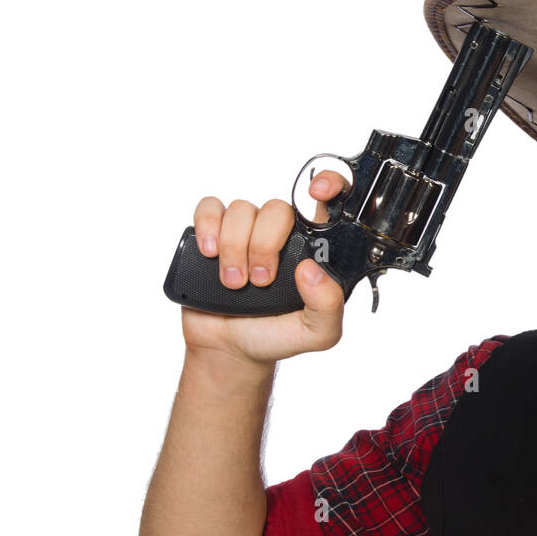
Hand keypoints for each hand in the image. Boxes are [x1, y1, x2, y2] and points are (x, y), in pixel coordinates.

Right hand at [179, 170, 351, 366]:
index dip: (328, 185)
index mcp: (313, 249)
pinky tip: (209, 253)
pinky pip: (209, 208)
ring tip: (234, 283)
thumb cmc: (276, 335)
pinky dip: (208, 227)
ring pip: (241, 210)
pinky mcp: (213, 235)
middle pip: (275, 209)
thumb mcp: (318, 333)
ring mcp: (247, 232)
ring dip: (234, 247)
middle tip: (261, 280)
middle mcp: (281, 235)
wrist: (229, 350)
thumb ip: (328, 305)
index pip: (329, 202)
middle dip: (264, 245)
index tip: (318, 192)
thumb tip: (313, 270)